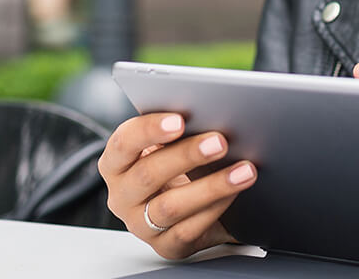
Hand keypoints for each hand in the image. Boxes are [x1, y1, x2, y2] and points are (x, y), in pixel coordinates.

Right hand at [98, 112, 257, 258]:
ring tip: (243, 170)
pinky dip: (214, 209)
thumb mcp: (167, 145)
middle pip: (148, 175)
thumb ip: (175, 131)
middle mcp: (121, 197)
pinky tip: (234, 193)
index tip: (179, 120)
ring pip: (170, 207)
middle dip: (187, 156)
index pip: (123, 144)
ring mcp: (141, 225)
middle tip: (220, 142)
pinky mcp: (165, 247)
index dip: (149, 130)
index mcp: (115, 164)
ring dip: (211, 186)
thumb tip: (207, 113)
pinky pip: (188, 230)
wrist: (185, 205)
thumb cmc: (174, 165)